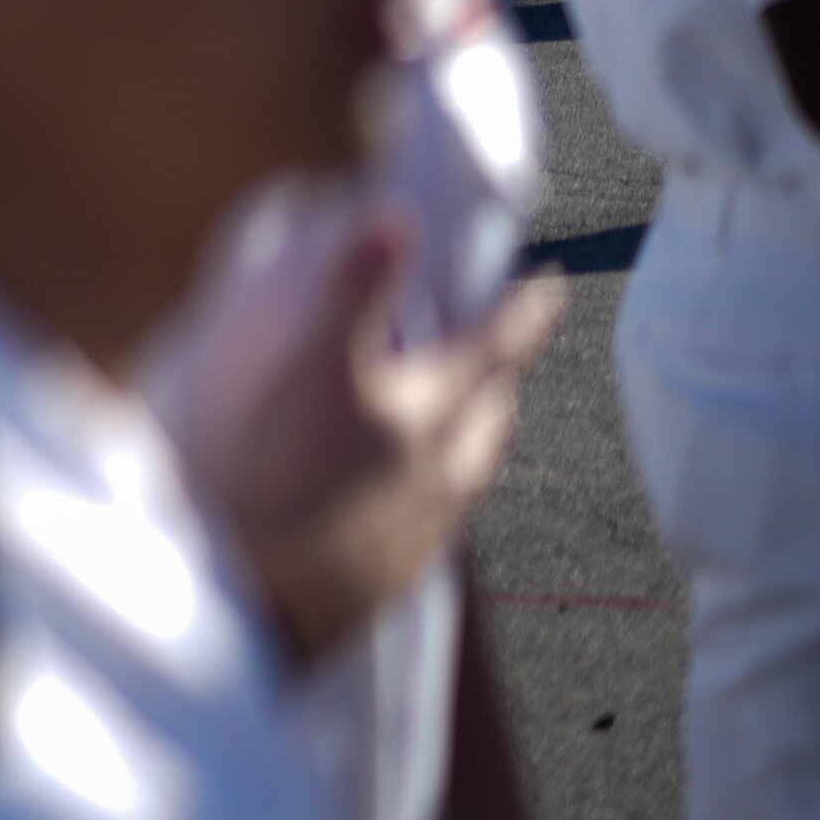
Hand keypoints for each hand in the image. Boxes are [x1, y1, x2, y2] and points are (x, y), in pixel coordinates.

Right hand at [171, 217, 561, 663]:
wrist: (271, 602)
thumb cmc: (289, 480)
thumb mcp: (314, 369)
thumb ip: (355, 292)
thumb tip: (395, 217)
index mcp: (433, 408)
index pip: (496, 345)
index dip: (523, 309)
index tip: (548, 283)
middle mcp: (448, 464)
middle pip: (494, 407)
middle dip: (503, 370)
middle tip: (503, 344)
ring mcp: (430, 519)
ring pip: (475, 461)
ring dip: (480, 427)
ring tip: (468, 411)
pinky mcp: (402, 562)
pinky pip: (446, 508)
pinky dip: (444, 479)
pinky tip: (414, 487)